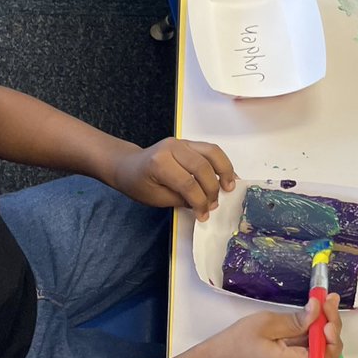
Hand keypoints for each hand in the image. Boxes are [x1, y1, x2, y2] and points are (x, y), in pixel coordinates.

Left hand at [110, 137, 236, 219]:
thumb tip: (204, 204)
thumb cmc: (138, 184)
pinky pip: (210, 150)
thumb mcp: (156, 198)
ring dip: (224, 170)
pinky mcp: (188, 143)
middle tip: (214, 206)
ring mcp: (182, 142)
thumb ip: (181, 199)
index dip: (199, 201)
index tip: (203, 215)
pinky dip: (222, 163)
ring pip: (212, 152)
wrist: (127, 165)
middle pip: (202, 167)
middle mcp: (172, 147)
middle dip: (211, 189)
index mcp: (160, 162)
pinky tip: (228, 176)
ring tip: (230, 187)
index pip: (187, 183)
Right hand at [203, 296, 342, 357]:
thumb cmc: (235, 344)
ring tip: (319, 306)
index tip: (326, 310)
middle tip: (327, 304)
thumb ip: (296, 320)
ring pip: (315, 356)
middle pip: (325, 357)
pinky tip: (305, 321)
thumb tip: (318, 310)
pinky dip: (307, 340)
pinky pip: (303, 357)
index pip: (327, 357)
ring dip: (319, 332)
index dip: (333, 334)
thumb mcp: (266, 324)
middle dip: (329, 329)